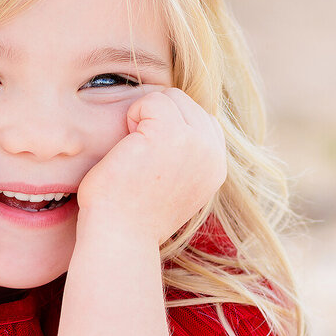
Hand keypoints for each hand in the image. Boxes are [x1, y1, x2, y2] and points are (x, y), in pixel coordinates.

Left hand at [76, 88, 225, 242]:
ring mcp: (196, 142)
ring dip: (144, 118)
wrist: (119, 237)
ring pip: (170, 97)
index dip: (169, 128)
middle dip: (156, 120)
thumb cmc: (132, 214)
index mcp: (216, 167)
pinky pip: (150, 101)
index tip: (150, 162)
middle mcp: (213, 154)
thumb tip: (181, 129)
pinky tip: (127, 149)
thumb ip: (186, 157)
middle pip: (186, 103)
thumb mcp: (173, 185)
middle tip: (139, 157)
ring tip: (135, 153)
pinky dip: (131, 117)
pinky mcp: (171, 134)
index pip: (200, 119)